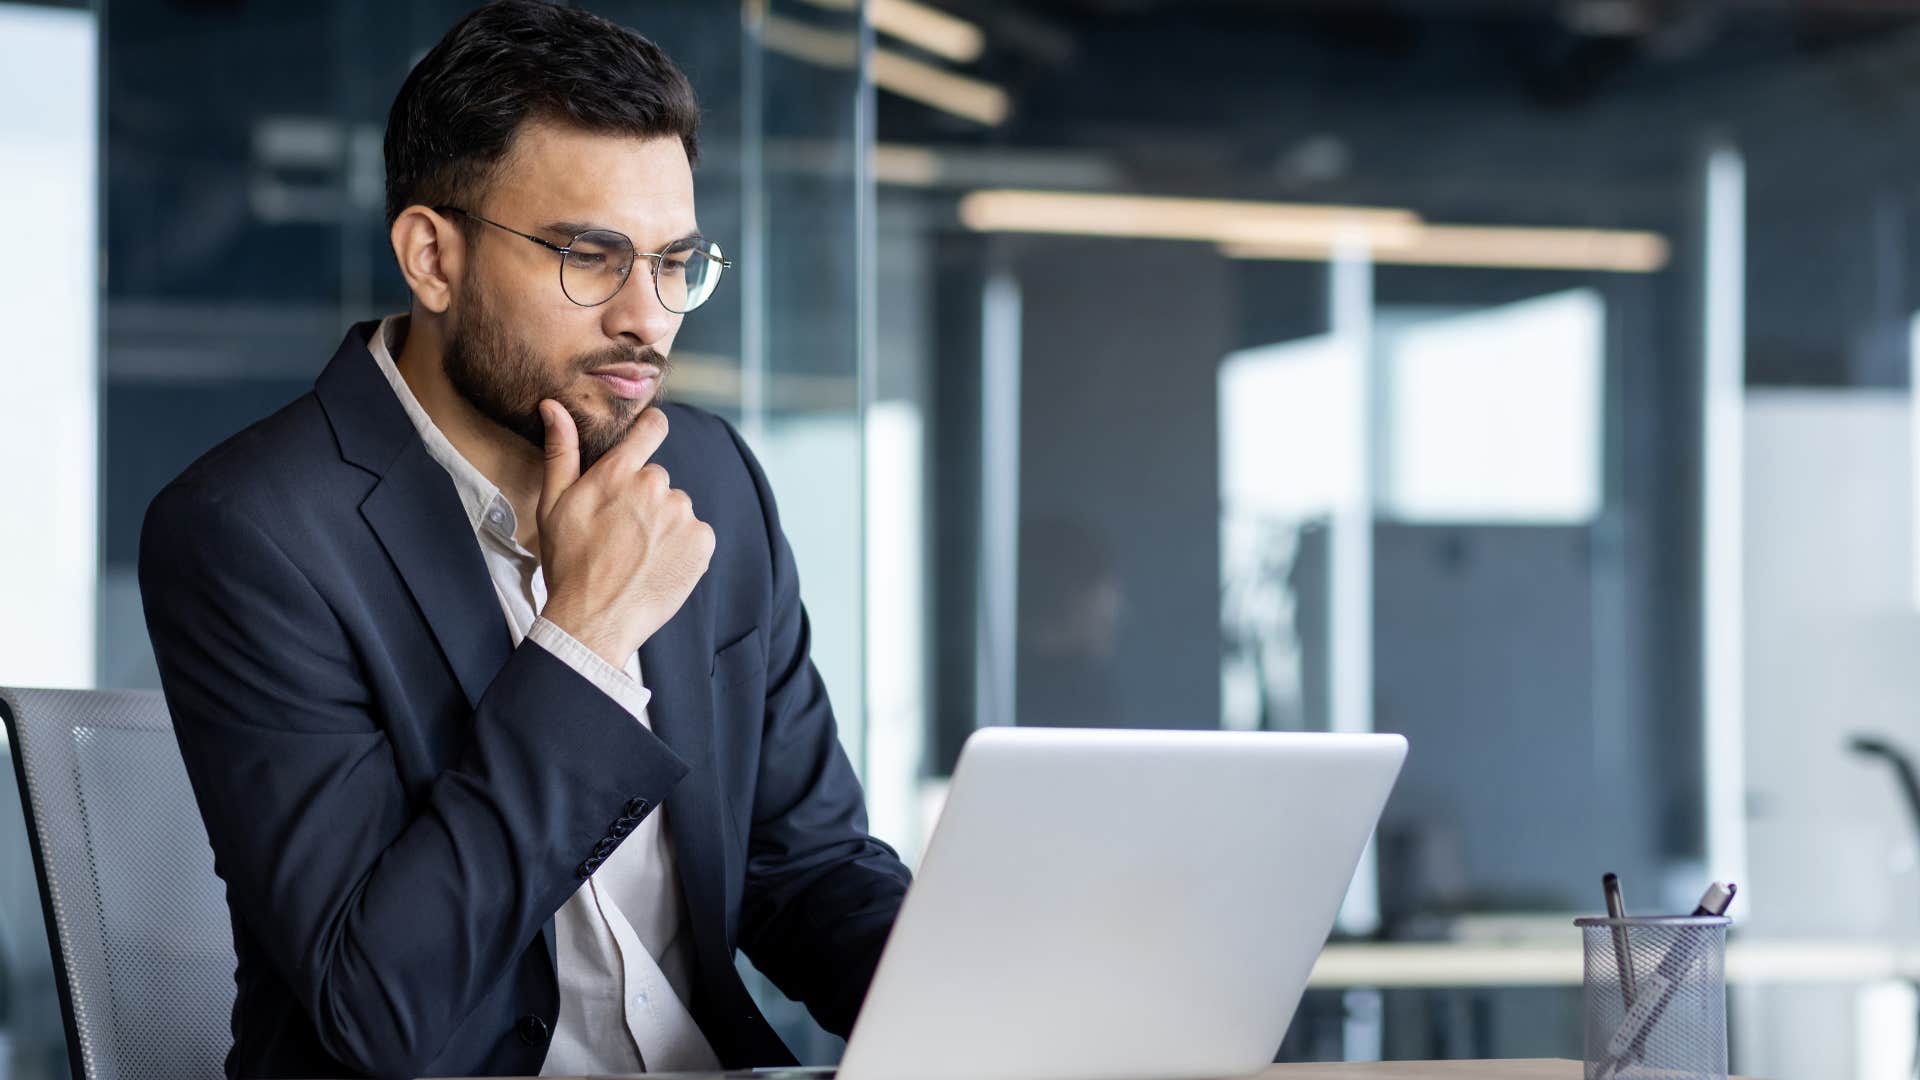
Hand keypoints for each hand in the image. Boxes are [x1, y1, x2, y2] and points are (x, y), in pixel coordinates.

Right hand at [535, 402, 714, 667]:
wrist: (595, 620)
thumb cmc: (568, 564)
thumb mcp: (554, 505)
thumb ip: (561, 452)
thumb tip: (554, 406)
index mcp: (618, 472)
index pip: (652, 428)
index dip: (651, 429)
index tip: (649, 436)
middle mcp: (655, 486)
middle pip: (657, 480)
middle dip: (644, 500)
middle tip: (620, 533)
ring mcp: (682, 514)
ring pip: (676, 509)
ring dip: (663, 526)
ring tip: (636, 555)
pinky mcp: (702, 542)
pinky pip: (696, 534)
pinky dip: (682, 548)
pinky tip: (657, 566)